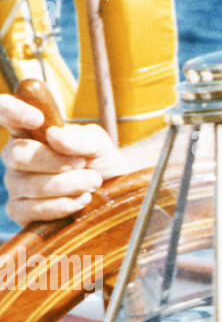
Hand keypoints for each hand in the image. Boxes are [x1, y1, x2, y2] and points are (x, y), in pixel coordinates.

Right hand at [1, 93, 120, 223]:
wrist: (111, 189)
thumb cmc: (99, 159)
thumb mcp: (97, 143)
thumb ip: (79, 137)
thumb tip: (53, 135)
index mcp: (29, 131)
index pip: (4, 111)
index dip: (12, 111)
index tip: (37, 119)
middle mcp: (16, 156)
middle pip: (18, 155)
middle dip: (56, 162)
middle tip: (85, 164)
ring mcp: (15, 184)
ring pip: (30, 185)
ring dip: (69, 184)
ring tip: (93, 182)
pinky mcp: (20, 210)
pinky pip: (31, 210)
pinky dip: (62, 205)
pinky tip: (81, 200)